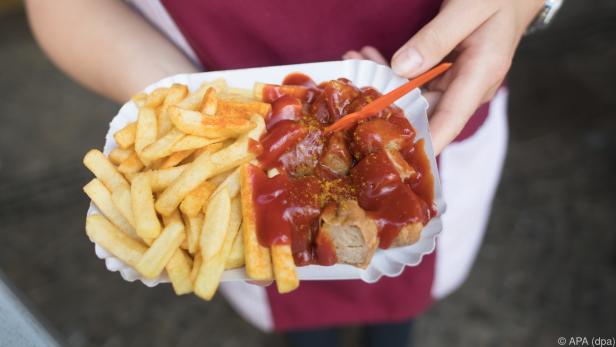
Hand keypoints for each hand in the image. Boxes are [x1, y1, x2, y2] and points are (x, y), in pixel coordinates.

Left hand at [345, 0, 543, 153]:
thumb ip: (436, 38)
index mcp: (482, 74)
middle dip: (386, 105)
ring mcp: (457, 82)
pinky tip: (369, 56)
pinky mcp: (447, 74)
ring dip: (384, 83)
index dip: (424, 142)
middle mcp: (469, 86)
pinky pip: (415, 80)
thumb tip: (402, 67)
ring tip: (354, 62)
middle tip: (352, 90)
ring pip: (414, 96)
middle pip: (424, 111)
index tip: (398, 157)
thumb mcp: (469, 8)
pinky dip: (392, 70)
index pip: (450, 121)